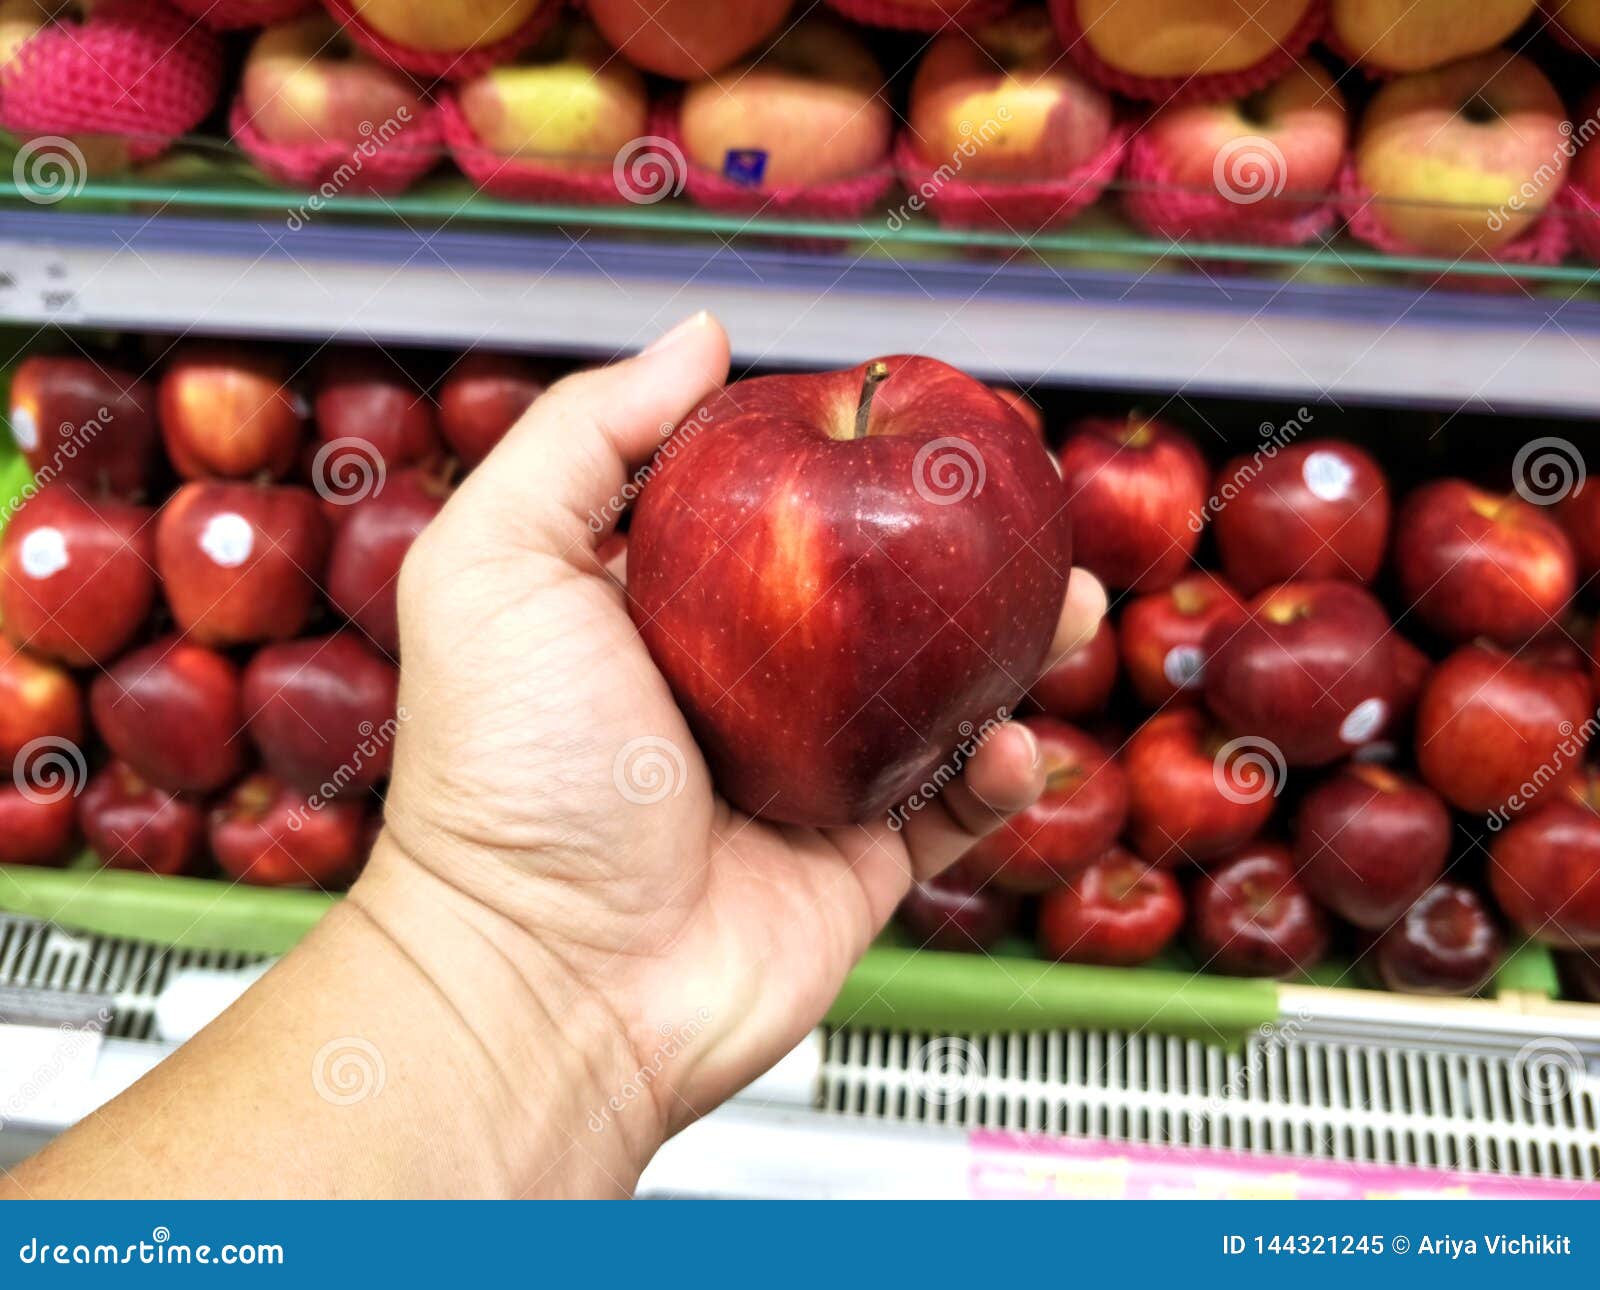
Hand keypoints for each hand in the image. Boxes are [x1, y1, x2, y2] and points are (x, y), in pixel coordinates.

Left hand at [373, 313, 1105, 1188]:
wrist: (552, 980)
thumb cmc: (508, 777)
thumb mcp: (498, 564)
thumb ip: (583, 435)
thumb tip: (699, 339)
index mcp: (663, 610)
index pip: (774, 507)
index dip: (846, 458)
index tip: (915, 419)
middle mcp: (742, 687)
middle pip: (875, 595)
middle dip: (957, 549)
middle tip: (1019, 511)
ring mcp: (807, 773)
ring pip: (938, 691)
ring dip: (1011, 646)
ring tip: (1063, 604)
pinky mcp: (858, 857)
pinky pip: (957, 803)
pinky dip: (1002, 770)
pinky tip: (1009, 741)